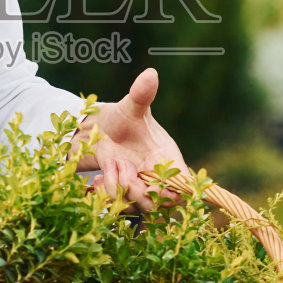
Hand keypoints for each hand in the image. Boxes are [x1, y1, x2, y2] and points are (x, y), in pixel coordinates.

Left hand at [75, 68, 187, 210]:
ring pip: (139, 208)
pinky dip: (106, 194)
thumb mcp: (130, 106)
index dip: (171, 190)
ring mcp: (142, 188)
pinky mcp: (126, 196)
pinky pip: (120, 207)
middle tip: (122, 168)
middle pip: (161, 204)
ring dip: (120, 190)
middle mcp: (157, 176)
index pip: (183, 184)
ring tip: (110, 167)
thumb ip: (141, 95)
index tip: (149, 179)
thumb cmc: (122, 118)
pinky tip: (99, 176)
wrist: (99, 131)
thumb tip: (150, 74)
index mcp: (167, 157)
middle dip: (139, 192)